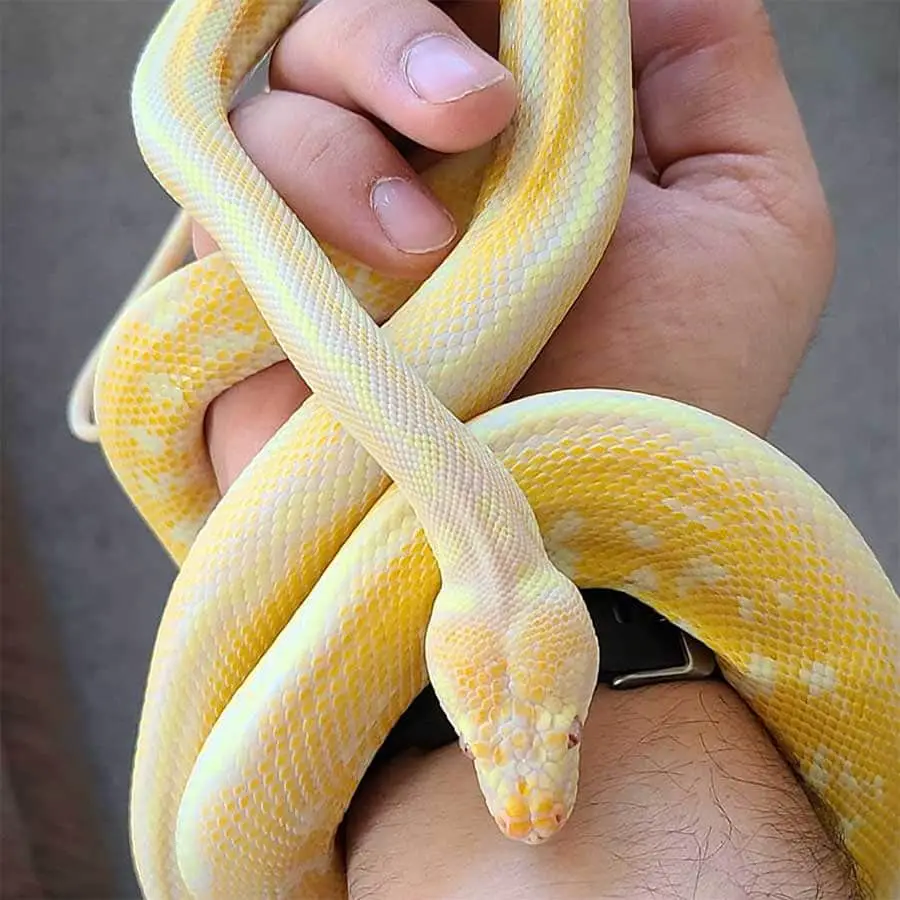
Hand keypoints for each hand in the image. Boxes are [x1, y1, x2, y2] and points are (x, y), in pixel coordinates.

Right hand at [198, 0, 834, 492]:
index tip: (507, 46)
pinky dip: (279, 202)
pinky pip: (221, 198)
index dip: (464, 2)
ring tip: (426, 245)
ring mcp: (334, 235)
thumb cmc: (678, 393)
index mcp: (522, 138)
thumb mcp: (750, 212)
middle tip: (472, 111)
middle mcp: (419, 173)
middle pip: (350, 31)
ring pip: (279, 103)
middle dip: (393, 34)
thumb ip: (702, 66)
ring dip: (341, 136)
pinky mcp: (261, 301)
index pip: (465, 13)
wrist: (571, 547)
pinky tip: (371, 268)